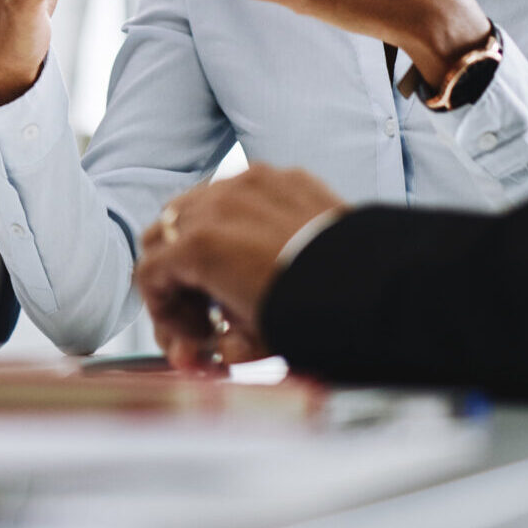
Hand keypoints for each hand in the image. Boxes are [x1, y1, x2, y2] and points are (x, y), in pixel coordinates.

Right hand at [132, 164, 345, 371]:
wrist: (379, 287)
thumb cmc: (317, 315)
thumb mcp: (254, 343)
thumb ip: (219, 346)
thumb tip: (215, 350)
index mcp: (198, 247)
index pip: (148, 274)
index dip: (162, 312)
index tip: (191, 334)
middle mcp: (214, 206)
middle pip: (163, 233)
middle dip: (175, 274)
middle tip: (203, 310)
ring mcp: (248, 184)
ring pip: (196, 204)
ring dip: (200, 240)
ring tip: (229, 275)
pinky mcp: (281, 177)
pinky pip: (240, 191)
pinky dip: (238, 218)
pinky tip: (263, 249)